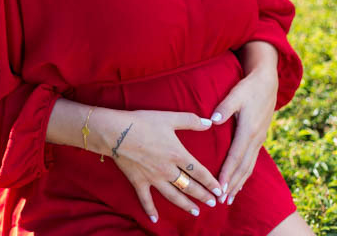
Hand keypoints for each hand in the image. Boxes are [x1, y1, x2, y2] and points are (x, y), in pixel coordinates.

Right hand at [94, 109, 222, 221]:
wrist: (116, 132)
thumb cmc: (143, 122)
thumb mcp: (169, 117)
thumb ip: (190, 120)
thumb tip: (209, 122)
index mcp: (177, 154)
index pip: (199, 172)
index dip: (211, 182)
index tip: (220, 191)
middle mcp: (168, 170)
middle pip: (189, 186)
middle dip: (202, 196)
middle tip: (213, 203)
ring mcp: (153, 178)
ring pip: (173, 195)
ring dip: (185, 204)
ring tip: (195, 212)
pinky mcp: (138, 181)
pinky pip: (146, 199)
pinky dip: (150, 210)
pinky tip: (155, 219)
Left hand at [210, 66, 277, 203]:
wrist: (268, 82)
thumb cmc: (248, 87)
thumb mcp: (236, 94)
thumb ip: (224, 106)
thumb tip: (213, 120)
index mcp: (248, 130)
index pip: (236, 157)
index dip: (227, 173)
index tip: (219, 186)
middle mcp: (256, 138)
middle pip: (243, 167)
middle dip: (233, 184)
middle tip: (223, 200)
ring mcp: (259, 139)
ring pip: (249, 166)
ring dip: (240, 182)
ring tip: (230, 198)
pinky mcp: (259, 138)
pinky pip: (252, 160)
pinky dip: (245, 173)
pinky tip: (240, 181)